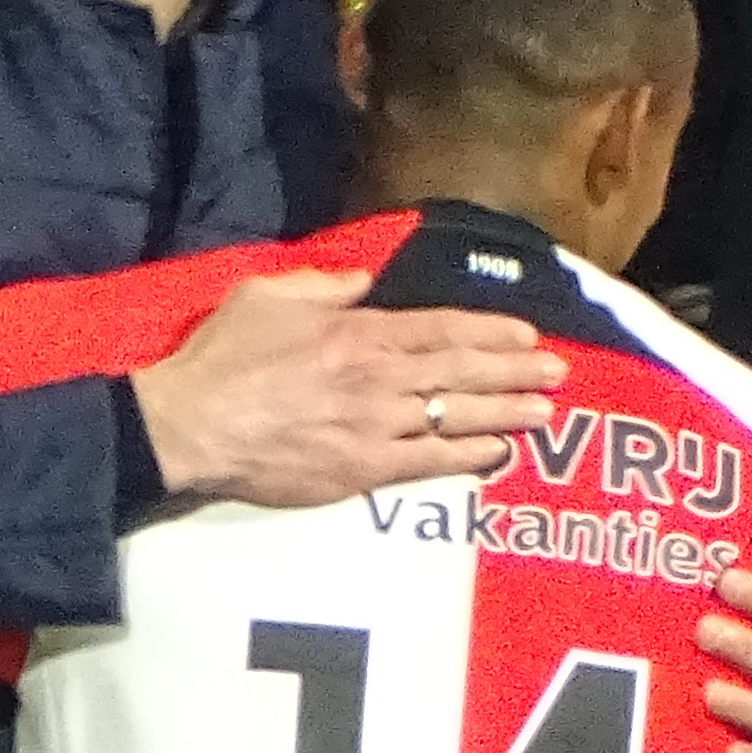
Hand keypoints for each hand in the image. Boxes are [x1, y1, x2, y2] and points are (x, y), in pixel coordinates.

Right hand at [129, 270, 561, 506]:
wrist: (192, 424)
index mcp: (358, 331)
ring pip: (456, 416)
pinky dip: (467, 459)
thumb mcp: (267, 295)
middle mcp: (377, 376)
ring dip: (507, 414)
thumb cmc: (223, 358)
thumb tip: (364, 282)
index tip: (527, 334)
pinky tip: (498, 456)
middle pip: (462, 369)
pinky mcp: (361, 470)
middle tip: (559, 372)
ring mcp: (374, 425)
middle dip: (516, 370)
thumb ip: (323, 286)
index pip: (441, 328)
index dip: (490, 331)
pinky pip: (428, 463)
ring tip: (545, 413)